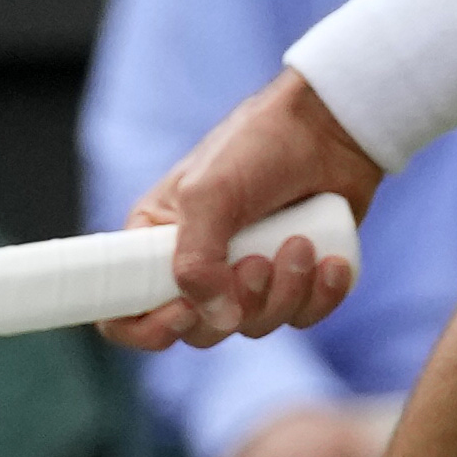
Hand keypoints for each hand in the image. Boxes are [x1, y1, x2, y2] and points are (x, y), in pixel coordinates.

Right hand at [108, 75, 381, 351]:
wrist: (331, 126)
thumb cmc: (258, 145)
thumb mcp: (209, 193)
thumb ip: (197, 260)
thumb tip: (218, 320)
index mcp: (157, 242)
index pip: (125, 311)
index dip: (148, 328)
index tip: (183, 313)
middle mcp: (199, 266)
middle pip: (200, 330)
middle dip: (238, 303)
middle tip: (258, 262)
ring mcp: (248, 275)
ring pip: (256, 325)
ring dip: (285, 291)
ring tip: (302, 243)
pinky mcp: (295, 279)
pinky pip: (303, 317)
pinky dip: (321, 295)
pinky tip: (331, 260)